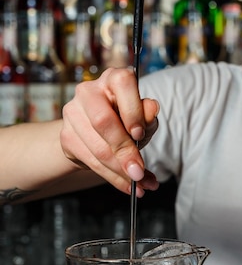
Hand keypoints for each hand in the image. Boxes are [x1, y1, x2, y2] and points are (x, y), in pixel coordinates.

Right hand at [61, 67, 159, 196]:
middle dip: (124, 151)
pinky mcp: (66, 136)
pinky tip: (126, 185)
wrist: (97, 132)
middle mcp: (89, 91)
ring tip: (139, 183)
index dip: (132, 110)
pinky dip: (112, 178)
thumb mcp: (142, 118)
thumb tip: (152, 109)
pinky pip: (90, 162)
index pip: (122, 84)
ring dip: (120, 171)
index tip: (139, 133)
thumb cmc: (126, 120)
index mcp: (113, 79)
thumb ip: (148, 115)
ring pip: (97, 148)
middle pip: (103, 121)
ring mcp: (73, 113)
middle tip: (139, 172)